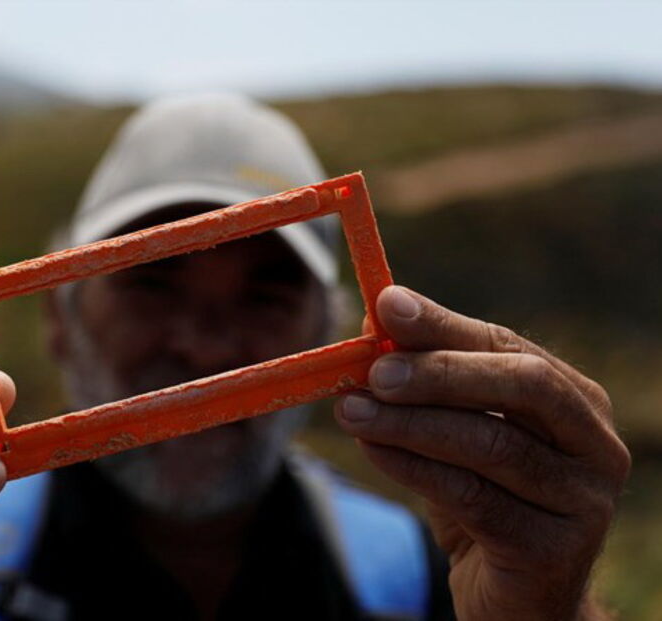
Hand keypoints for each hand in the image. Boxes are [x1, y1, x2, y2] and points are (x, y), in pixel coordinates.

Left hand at [334, 286, 629, 619]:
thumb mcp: (456, 434)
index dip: (445, 324)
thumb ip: (428, 381)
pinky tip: (372, 449)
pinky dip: (414, 468)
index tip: (386, 306)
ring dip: (411, 422)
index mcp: (575, 400)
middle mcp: (594, 444)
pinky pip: (474, 497)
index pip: (508, 347)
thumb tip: (375, 322)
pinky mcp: (554, 549)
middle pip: (521, 386)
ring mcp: (583, 499)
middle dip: (439, 371)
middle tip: (373, 369)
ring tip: (352, 410)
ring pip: (491, 444)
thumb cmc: (484, 499)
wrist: (513, 594)